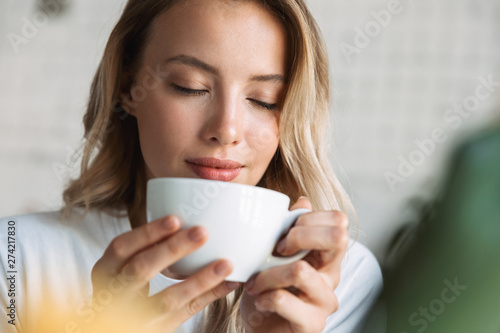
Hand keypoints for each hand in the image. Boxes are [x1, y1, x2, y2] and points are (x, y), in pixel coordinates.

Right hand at [85, 215, 239, 332]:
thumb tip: (186, 217)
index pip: (120, 248)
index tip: (175, 219)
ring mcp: (134, 317)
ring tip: (225, 264)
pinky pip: (186, 312)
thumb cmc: (123, 288)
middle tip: (202, 232)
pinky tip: (228, 283)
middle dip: (173, 249)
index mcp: (104, 271)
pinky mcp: (156, 330)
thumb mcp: (121, 268)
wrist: (116, 324)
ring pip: (167, 299)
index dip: (147, 233)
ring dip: (200, 279)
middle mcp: (113, 294)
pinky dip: (209, 296)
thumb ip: (143, 248)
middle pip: (141, 270)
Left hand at [240, 197, 348, 332]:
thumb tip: (303, 200)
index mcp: (327, 255)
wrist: (262, 329)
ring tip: (255, 284)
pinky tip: (260, 301)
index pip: (339, 220)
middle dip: (298, 236)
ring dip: (267, 275)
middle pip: (338, 236)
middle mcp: (333, 275)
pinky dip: (263, 297)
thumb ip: (291, 229)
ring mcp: (325, 300)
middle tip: (274, 251)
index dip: (308, 219)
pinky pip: (283, 299)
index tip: (282, 235)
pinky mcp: (312, 323)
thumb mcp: (276, 254)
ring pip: (300, 269)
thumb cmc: (269, 288)